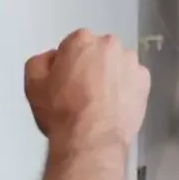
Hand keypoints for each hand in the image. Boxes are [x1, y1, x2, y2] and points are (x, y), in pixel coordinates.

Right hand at [24, 30, 150, 153]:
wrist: (92, 139)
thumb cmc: (63, 113)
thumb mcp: (34, 85)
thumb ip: (39, 62)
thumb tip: (51, 58)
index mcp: (81, 40)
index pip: (73, 45)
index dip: (68, 64)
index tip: (66, 81)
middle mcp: (109, 44)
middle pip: (98, 52)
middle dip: (92, 66)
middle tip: (83, 92)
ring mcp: (130, 61)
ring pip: (118, 65)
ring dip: (111, 76)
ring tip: (100, 102)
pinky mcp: (144, 79)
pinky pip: (133, 80)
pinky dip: (127, 89)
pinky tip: (115, 106)